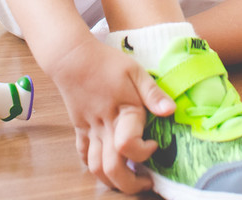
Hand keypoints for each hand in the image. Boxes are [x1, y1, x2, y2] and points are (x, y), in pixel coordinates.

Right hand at [48, 37, 174, 193]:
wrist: (71, 57)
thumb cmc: (106, 62)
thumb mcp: (135, 71)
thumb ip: (153, 93)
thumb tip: (170, 111)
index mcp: (122, 111)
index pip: (129, 145)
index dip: (144, 151)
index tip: (154, 143)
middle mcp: (105, 126)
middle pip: (112, 168)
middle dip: (130, 184)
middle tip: (146, 181)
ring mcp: (90, 130)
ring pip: (95, 168)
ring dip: (112, 181)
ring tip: (129, 179)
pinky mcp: (80, 128)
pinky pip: (83, 155)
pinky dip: (94, 166)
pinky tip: (107, 165)